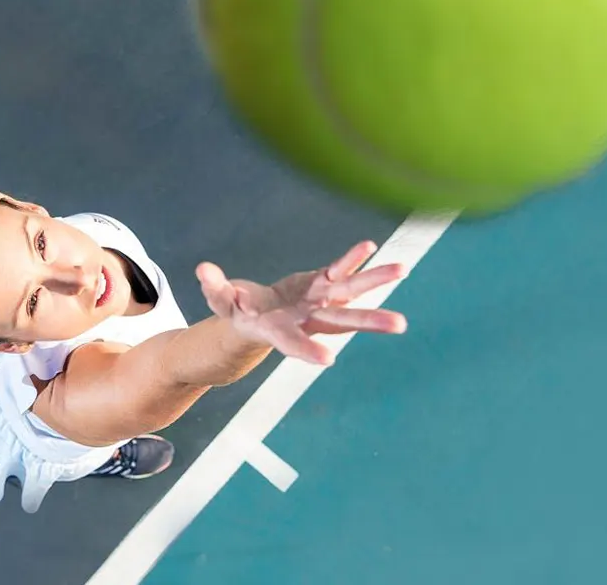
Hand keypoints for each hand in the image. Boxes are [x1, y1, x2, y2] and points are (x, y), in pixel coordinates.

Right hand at [196, 241, 408, 365]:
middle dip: (369, 321)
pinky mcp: (320, 284)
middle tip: (400, 324)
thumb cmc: (237, 314)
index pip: (294, 343)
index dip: (308, 350)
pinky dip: (354, 259)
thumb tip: (203, 270)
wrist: (258, 318)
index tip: (328, 360)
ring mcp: (318, 301)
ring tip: (403, 269)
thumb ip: (215, 289)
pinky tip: (370, 246)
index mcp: (279, 331)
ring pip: (351, 292)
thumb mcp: (220, 304)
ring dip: (376, 280)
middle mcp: (307, 319)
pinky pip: (340, 270)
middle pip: (341, 320)